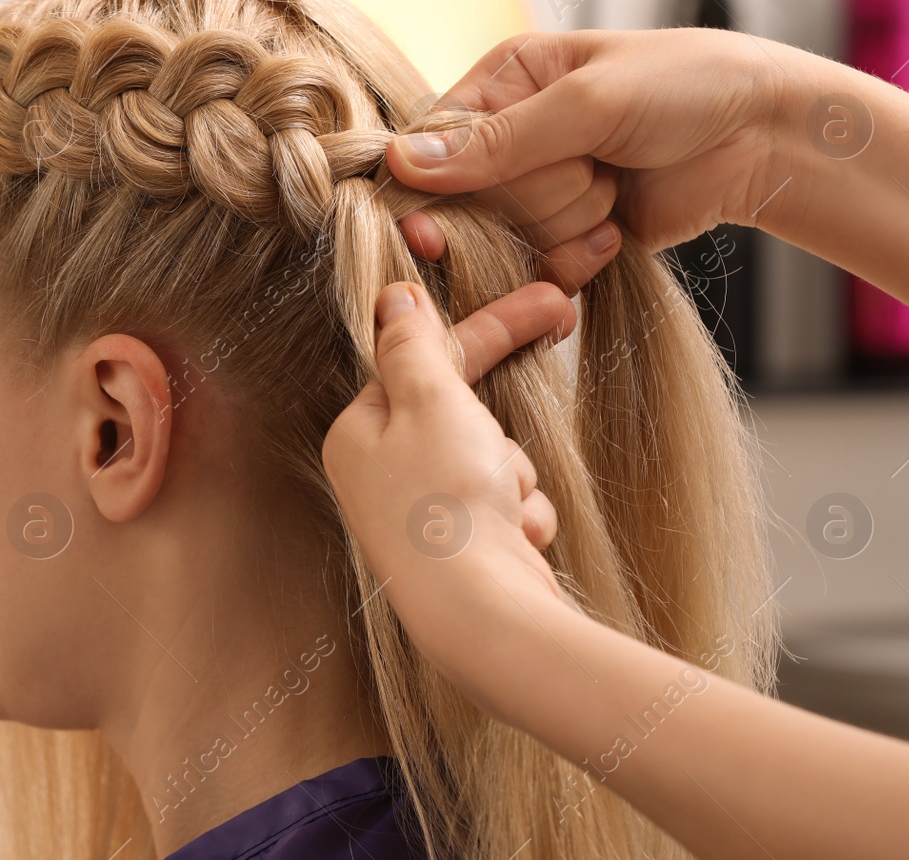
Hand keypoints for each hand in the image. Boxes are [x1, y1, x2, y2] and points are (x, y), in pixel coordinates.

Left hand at [322, 281, 571, 697]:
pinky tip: (513, 540)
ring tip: (500, 508)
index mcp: (357, 434)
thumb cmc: (447, 503)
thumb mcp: (430, 400)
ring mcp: (420, 516)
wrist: (481, 613)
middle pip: (463, 414)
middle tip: (510, 456)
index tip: (551, 303)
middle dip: (499, 436)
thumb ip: (413, 344)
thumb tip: (393, 296)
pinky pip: (507, 505)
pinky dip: (520, 516)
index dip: (491, 330)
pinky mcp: (459, 550)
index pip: (424, 361)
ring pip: (495, 459)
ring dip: (514, 477)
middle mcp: (380, 475)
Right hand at [391, 28, 802, 282]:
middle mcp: (510, 137)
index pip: (433, 143)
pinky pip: (540, 271)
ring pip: (505, 240)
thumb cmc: (689, 86)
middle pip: (469, 201)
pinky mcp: (570, 236)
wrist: (767, 139)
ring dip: (566, 224)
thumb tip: (404, 163)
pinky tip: (615, 234)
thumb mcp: (590, 101)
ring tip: (614, 190)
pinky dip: (576, 263)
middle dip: (534, 196)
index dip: (434, 185)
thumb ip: (499, 141)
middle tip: (593, 167)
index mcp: (504, 81)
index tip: (441, 222)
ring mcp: (540, 191)